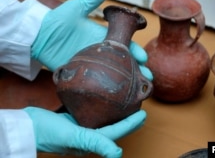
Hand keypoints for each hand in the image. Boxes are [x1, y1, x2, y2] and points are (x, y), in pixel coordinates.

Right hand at [23, 107, 145, 156]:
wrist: (27, 126)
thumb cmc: (47, 131)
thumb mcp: (72, 136)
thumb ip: (94, 143)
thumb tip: (117, 154)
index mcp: (90, 141)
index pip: (116, 133)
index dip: (131, 124)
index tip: (144, 113)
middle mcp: (88, 137)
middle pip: (114, 129)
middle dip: (128, 121)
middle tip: (140, 111)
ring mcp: (82, 130)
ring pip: (105, 122)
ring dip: (117, 115)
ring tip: (127, 106)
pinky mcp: (75, 122)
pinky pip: (94, 117)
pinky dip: (103, 111)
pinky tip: (105, 103)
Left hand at [31, 0, 152, 80]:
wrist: (39, 34)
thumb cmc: (58, 20)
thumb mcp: (77, 8)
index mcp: (101, 37)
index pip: (123, 44)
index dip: (134, 50)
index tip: (143, 57)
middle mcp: (99, 51)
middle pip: (121, 61)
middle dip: (135, 69)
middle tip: (147, 77)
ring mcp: (91, 63)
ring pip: (112, 74)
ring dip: (125, 81)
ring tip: (137, 89)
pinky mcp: (81, 73)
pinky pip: (96, 81)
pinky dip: (107, 88)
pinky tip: (117, 95)